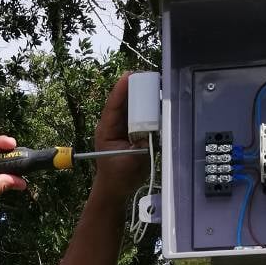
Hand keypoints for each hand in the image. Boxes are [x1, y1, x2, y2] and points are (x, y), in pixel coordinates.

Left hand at [91, 73, 150, 200]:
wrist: (116, 188)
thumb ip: (143, 145)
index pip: (113, 105)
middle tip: (149, 77)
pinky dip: (148, 109)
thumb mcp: (132, 161)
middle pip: (123, 100)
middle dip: (134, 88)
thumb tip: (155, 128)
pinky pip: (139, 115)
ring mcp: (122, 127)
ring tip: (156, 85)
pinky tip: (158, 101)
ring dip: (143, 96)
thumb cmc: (119, 177)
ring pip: (131, 106)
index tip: (130, 75)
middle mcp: (113, 124)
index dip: (121, 89)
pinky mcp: (131, 130)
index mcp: (107, 129)